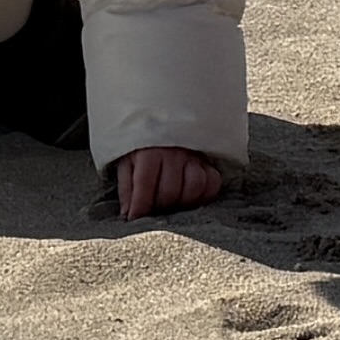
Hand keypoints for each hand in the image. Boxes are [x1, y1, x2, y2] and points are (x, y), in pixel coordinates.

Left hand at [109, 146, 223, 218]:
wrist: (166, 122)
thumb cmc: (143, 149)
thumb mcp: (128, 163)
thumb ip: (127, 188)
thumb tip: (128, 214)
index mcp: (149, 151)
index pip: (145, 183)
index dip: (140, 206)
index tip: (134, 218)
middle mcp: (174, 152)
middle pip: (170, 191)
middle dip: (160, 206)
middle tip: (154, 209)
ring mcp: (194, 156)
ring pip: (194, 186)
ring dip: (183, 201)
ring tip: (173, 203)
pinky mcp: (209, 162)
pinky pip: (212, 184)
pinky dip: (203, 194)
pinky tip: (190, 196)